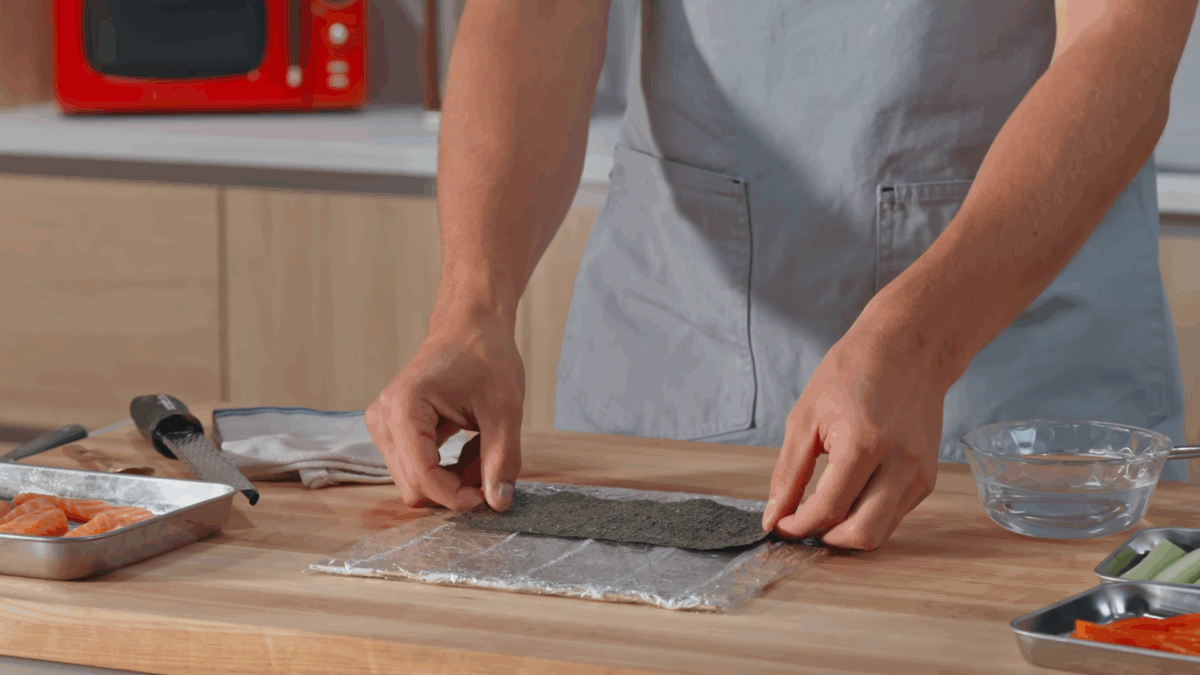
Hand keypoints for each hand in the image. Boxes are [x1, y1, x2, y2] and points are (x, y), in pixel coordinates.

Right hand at [365, 315, 524, 512]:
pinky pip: (416, 469)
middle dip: (455, 489)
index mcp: (405, 407)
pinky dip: (447, 469)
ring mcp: (383, 426)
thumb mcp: (504, 409)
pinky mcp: (391, 431)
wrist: (469, 327)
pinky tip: (471, 449)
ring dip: (452, 480)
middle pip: (414, 486)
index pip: (423, 476)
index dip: (456, 497)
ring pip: (415, 482)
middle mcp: (383, 418)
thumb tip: (498, 503)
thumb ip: (501, 459)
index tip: (488, 498)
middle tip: (491, 472)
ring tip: (484, 454)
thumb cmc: (485, 357)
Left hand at [760, 323, 945, 549]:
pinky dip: (867, 515)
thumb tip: (774, 516)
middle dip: (826, 539)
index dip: (797, 526)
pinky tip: (850, 493)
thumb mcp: (805, 417)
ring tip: (824, 508)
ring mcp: (920, 474)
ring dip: (847, 531)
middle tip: (802, 523)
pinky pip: (894, 515)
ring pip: (881, 532)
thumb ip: (789, 473)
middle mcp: (899, 464)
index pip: (828, 509)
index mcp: (864, 444)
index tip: (780, 525)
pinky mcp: (928, 479)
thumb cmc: (852, 373)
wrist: (908, 349)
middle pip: (862, 535)